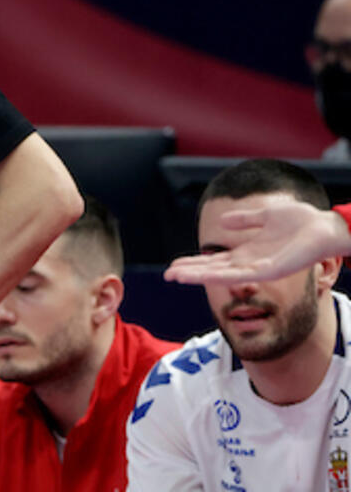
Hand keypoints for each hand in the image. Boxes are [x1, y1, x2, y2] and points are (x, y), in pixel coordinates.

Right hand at [164, 201, 346, 284]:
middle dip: (190, 272)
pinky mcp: (269, 271)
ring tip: (176, 277)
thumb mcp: (267, 216)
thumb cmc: (303, 222)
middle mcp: (251, 263)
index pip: (216, 260)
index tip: (174, 264)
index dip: (195, 262)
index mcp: (249, 251)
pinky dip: (219, 276)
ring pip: (221, 275)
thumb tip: (224, 221)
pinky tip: (204, 276)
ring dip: (197, 276)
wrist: (326, 228)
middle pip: (213, 270)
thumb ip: (246, 220)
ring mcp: (259, 269)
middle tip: (167, 275)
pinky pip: (239, 275)